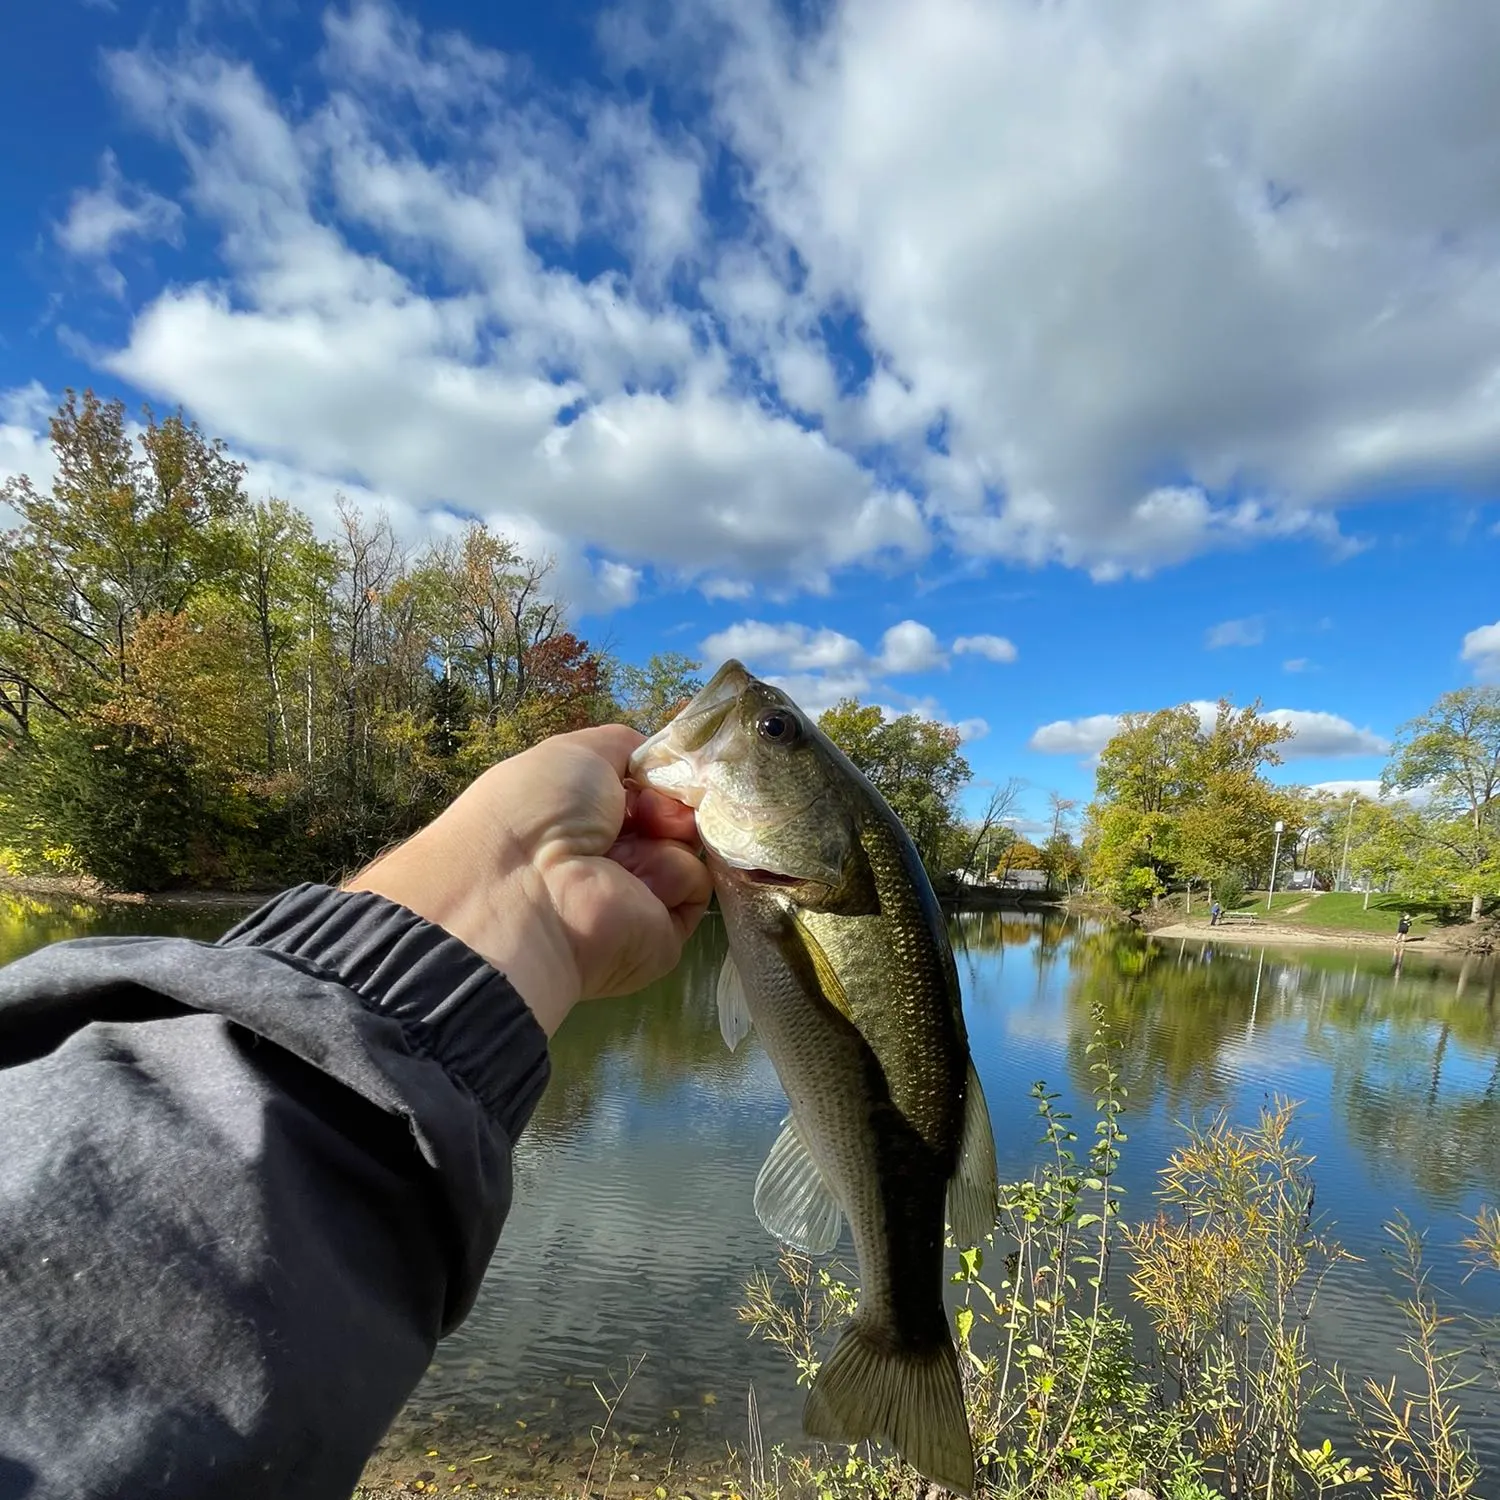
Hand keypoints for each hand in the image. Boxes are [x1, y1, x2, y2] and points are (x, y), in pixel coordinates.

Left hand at [343, 725, 711, 1034]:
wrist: (529, 892)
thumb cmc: (541, 812)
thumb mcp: (578, 753)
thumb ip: (626, 747)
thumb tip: (661, 763)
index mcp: (583, 813)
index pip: (644, 786)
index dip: (656, 773)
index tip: (654, 770)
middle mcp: (609, 853)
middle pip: (673, 813)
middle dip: (668, 802)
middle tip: (646, 810)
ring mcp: (637, 892)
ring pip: (687, 844)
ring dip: (667, 837)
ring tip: (625, 854)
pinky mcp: (662, 931)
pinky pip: (694, 886)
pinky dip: (674, 876)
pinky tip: (638, 884)